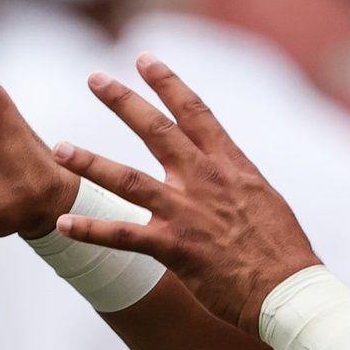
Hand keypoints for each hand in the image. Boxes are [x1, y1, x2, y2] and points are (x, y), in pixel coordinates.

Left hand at [50, 53, 318, 334]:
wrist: (289, 290)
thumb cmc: (282, 250)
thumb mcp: (264, 200)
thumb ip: (235, 180)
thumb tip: (223, 169)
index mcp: (231, 166)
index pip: (196, 113)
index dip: (168, 83)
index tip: (144, 59)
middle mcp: (206, 181)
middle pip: (158, 131)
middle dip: (124, 102)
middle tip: (95, 78)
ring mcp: (189, 213)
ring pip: (129, 180)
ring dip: (91, 163)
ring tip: (59, 149)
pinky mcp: (176, 249)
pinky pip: (124, 236)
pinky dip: (92, 229)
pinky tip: (63, 224)